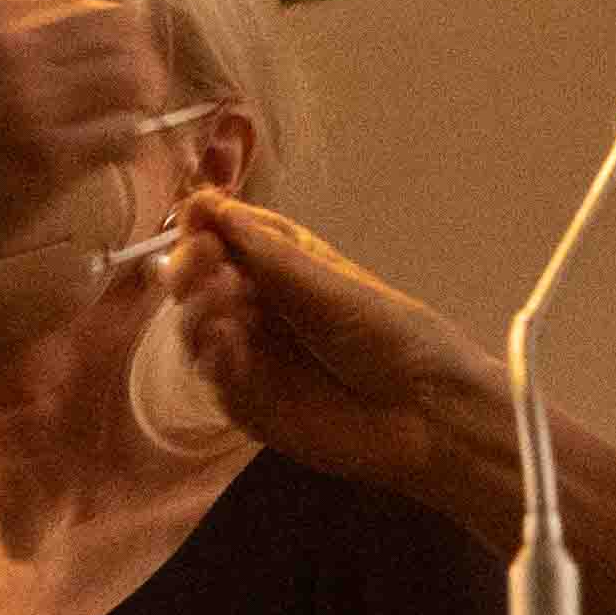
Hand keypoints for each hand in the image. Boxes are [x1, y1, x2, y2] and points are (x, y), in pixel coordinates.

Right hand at [0, 0, 170, 283]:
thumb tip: (50, 21)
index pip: (76, 3)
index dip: (106, 30)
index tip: (114, 53)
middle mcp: (10, 51)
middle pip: (117, 31)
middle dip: (137, 57)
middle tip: (141, 85)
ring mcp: (32, 104)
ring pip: (130, 78)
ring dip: (143, 97)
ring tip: (136, 116)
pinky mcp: (48, 159)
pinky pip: (122, 132)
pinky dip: (132, 139)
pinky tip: (121, 151)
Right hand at [168, 198, 511, 517]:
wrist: (425, 412)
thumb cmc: (387, 333)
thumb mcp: (326, 281)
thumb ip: (263, 248)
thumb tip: (206, 202)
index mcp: (279, 267)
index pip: (220, 236)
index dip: (202, 226)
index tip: (199, 220)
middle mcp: (258, 307)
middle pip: (196, 280)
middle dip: (191, 266)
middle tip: (206, 266)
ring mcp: (249, 356)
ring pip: (194, 328)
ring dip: (200, 311)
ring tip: (228, 304)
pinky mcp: (246, 404)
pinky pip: (212, 378)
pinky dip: (214, 357)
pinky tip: (231, 344)